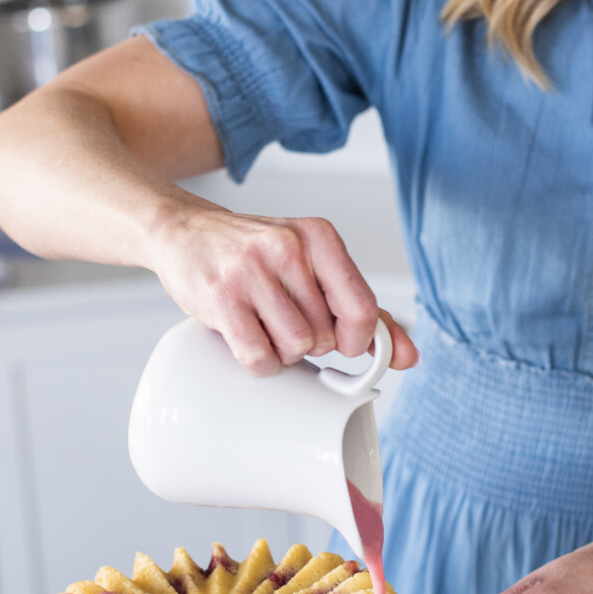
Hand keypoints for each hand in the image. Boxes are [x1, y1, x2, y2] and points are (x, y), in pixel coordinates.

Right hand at [147, 198, 417, 375]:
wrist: (184, 233)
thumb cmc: (254, 255)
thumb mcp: (311, 267)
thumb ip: (363, 311)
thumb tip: (407, 355)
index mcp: (319, 237)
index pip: (363, 308)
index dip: (357, 340)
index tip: (342, 342)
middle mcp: (288, 248)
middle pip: (326, 337)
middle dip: (309, 342)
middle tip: (284, 319)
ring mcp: (252, 271)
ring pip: (295, 349)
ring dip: (281, 352)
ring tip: (264, 325)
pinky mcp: (222, 298)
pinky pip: (259, 357)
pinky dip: (257, 361)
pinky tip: (246, 337)